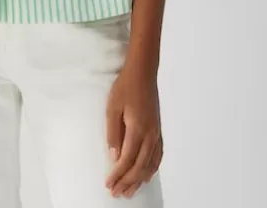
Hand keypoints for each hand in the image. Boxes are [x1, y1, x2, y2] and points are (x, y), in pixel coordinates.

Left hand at [105, 64, 162, 198]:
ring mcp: (156, 133)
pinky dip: (153, 168)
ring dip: (140, 179)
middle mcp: (150, 134)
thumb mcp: (112, 107)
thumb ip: (113, 133)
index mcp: (138, 129)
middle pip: (139, 166)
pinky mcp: (158, 129)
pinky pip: (158, 155)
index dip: (118, 175)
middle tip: (117, 193)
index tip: (108, 184)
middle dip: (128, 182)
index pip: (127, 160)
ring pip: (150, 164)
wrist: (143, 72)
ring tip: (130, 191)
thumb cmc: (125, 87)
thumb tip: (114, 155)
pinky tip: (147, 175)